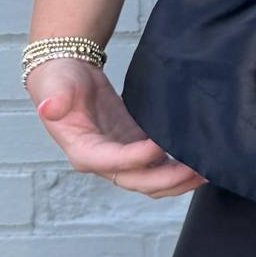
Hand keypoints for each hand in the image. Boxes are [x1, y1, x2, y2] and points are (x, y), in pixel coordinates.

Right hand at [27, 57, 205, 197]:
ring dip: (179, 180)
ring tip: (206, 170)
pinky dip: (178, 168)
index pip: (113, 162)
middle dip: (169, 179)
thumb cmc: (60, 80)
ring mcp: (121, 159)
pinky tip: (199, 161)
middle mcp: (103, 162)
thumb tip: (49, 107)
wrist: (68, 75)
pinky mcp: (135, 150)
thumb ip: (55, 98)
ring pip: (152, 181)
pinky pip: (159, 168)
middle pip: (139, 182)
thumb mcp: (56, 84)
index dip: (137, 159)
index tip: (160, 147)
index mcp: (83, 151)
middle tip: (196, 169)